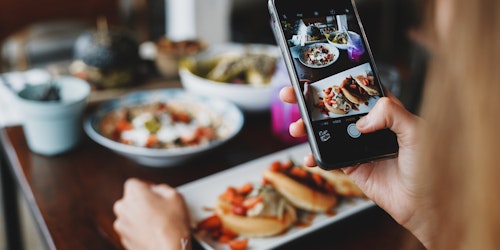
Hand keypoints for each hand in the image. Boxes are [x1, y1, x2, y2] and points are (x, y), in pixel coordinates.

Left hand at [113, 178, 190, 249]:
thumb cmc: (171, 225)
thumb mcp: (176, 196)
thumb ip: (162, 188)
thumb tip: (158, 190)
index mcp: (133, 192)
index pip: (135, 183)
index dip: (147, 187)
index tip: (156, 194)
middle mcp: (123, 207)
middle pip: (131, 199)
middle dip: (143, 202)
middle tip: (159, 208)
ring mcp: (121, 225)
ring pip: (130, 215)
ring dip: (141, 217)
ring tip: (158, 222)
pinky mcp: (124, 239)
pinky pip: (131, 229)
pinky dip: (140, 230)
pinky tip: (154, 232)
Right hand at [279, 86, 431, 246]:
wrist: (424, 205)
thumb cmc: (430, 168)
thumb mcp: (417, 132)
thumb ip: (392, 114)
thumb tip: (362, 120)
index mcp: (387, 111)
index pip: (357, 89)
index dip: (336, 80)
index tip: (315, 75)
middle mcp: (370, 126)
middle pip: (335, 108)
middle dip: (310, 100)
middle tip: (291, 94)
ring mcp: (359, 145)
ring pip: (326, 131)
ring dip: (307, 128)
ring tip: (296, 127)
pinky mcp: (352, 165)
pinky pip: (328, 157)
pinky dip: (314, 157)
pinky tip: (308, 157)